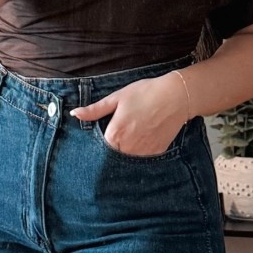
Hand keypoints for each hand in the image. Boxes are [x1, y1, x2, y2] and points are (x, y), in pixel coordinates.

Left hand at [71, 73, 187, 155]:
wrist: (176, 96)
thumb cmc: (145, 93)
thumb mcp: (117, 98)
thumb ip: (94, 110)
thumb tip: (75, 114)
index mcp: (114, 136)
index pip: (100, 148)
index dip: (102, 140)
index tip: (107, 132)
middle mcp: (128, 148)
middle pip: (114, 155)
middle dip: (114, 146)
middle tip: (124, 129)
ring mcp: (143, 153)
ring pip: (128, 158)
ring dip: (128, 150)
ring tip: (135, 131)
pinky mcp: (156, 153)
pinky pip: (144, 157)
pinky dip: (142, 150)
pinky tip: (146, 135)